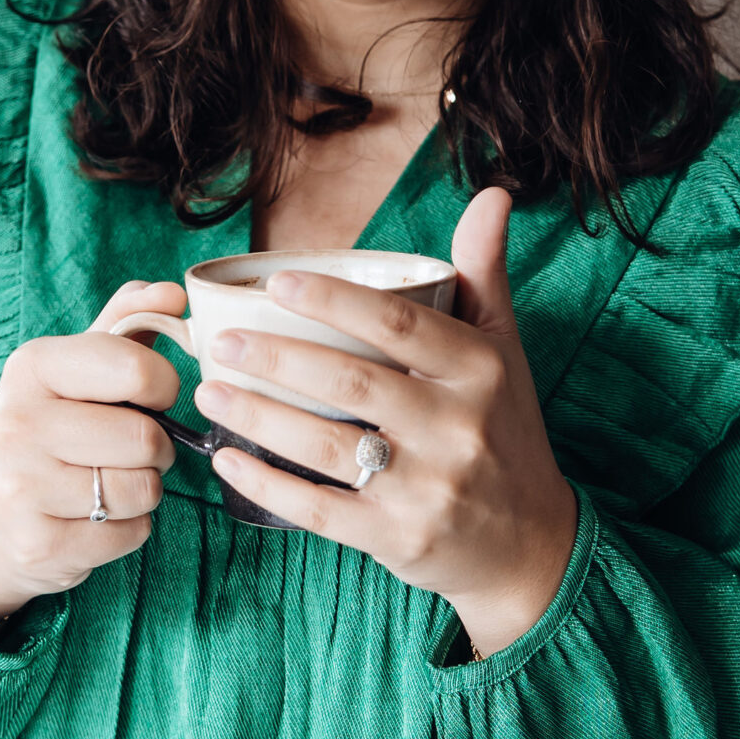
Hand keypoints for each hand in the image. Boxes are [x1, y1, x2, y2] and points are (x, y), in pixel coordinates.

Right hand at [0, 281, 184, 628]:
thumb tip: (174, 294)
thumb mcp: (79, 365)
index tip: (148, 396)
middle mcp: (18, 423)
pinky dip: (129, 528)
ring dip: (143, 489)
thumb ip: (130, 320)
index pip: (138, 369)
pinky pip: (131, 534)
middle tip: (127, 449)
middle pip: (147, 438)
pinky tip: (95, 518)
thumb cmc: (55, 426)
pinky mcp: (39, 544)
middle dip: (155, 447)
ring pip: (143, 490)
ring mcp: (22, 488)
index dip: (163, 387)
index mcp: (32, 365)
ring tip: (109, 481)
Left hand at [193, 190, 575, 656]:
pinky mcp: (398, 538)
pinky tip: (228, 460)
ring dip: (257, 416)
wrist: (530, 544)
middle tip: (218, 341)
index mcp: (480, 370)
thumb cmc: (504, 431)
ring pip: (325, 445)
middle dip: (275, 358)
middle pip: (351, 383)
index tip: (276, 282)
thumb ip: (484, 273)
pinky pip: (319, 509)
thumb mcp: (504, 351)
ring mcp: (427, 489)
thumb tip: (491, 194)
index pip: (401, 326)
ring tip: (209, 392)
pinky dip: (267, 484)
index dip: (335, 301)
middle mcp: (457, 428)